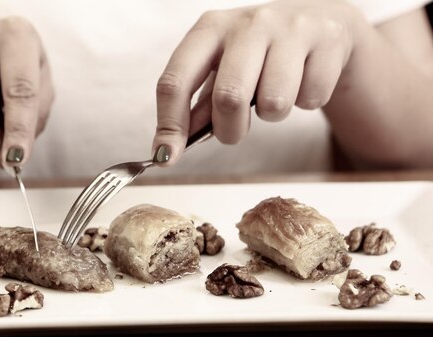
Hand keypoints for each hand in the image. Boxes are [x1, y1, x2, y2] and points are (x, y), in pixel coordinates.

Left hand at [152, 0, 364, 164]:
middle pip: (229, 97)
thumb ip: (199, 106)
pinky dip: (306, 103)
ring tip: (275, 94)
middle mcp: (248, 23)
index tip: (166, 156)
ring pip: (274, 103)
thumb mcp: (222, 68)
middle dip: (230, 130)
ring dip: (272, 115)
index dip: (169, 125)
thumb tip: (170, 147)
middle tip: (236, 131)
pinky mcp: (328, 40)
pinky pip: (311, 99)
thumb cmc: (259, 53)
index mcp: (210, 29)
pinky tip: (303, 81)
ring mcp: (291, 28)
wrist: (320, 21)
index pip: (176, 81)